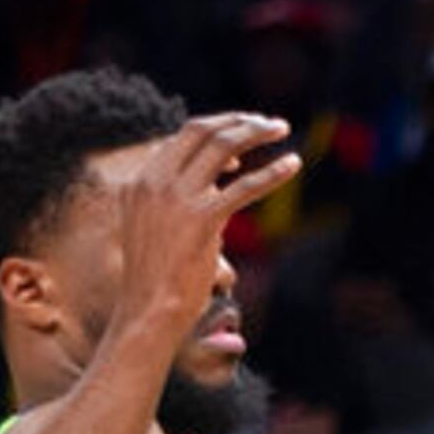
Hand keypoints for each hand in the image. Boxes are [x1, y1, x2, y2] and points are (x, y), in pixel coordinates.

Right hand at [115, 114, 300, 340]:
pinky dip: (273, 172)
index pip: (183, 138)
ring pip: (224, 146)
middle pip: (202, 131)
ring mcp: (177, 198)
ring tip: (282, 129)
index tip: (241, 136)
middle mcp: (155, 182)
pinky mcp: (202, 219)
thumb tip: (214, 197)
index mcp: (140, 181)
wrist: (147, 313)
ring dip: (256, 131)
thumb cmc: (156, 282)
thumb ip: (174, 207)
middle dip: (238, 120)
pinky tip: (293, 164)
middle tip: (268, 123)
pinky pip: (245, 187)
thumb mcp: (152, 233)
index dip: (216, 131)